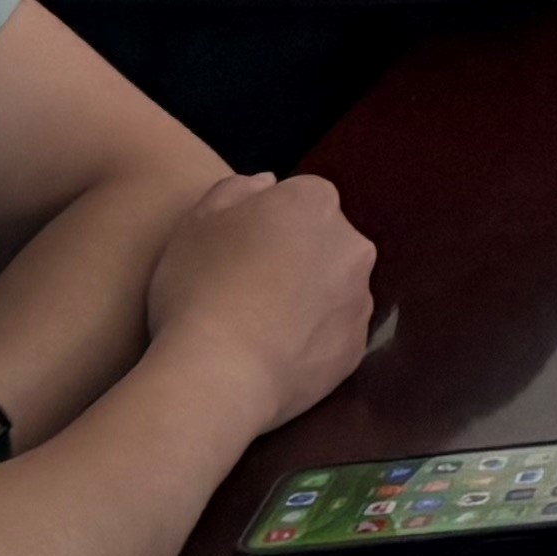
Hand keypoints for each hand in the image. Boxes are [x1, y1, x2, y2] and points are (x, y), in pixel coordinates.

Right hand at [145, 169, 378, 431]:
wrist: (219, 372)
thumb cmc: (199, 288)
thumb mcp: (196, 222)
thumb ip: (235, 189)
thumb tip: (267, 182)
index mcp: (314, 202)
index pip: (297, 200)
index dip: (263, 226)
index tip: (235, 253)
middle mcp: (351, 243)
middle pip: (322, 241)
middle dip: (293, 258)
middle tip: (245, 290)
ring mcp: (360, 297)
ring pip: (333, 288)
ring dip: (306, 299)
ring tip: (257, 328)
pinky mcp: (356, 345)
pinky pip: (332, 335)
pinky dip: (310, 342)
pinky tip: (272, 355)